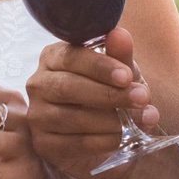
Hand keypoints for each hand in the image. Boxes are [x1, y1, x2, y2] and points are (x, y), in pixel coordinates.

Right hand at [22, 26, 158, 178]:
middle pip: (67, 87)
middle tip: (141, 98)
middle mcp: (39, 84)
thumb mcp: (120, 75)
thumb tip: (120, 34)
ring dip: (110, 120)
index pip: (71, 57)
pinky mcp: (43, 144)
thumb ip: (120, 56)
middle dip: (108, 94)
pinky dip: (101, 142)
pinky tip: (121, 138)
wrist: (106, 137)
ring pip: (71, 117)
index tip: (127, 76)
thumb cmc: (110, 95)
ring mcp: (37, 115)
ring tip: (137, 120)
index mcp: (53, 58)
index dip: (99, 66)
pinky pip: (72, 143)